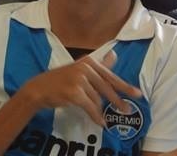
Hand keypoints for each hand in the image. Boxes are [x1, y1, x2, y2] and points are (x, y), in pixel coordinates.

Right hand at [21, 50, 141, 125]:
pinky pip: (90, 107)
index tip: (137, 93)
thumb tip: (115, 54)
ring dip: (99, 110)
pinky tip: (100, 122)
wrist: (39, 88)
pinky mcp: (74, 92)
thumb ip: (99, 65)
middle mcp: (85, 68)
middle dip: (118, 101)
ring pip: (97, 99)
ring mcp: (79, 79)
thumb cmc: (61, 80)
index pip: (110, 75)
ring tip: (101, 117)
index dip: (124, 86)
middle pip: (107, 87)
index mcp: (89, 61)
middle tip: (128, 110)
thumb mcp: (80, 69)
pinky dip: (96, 116)